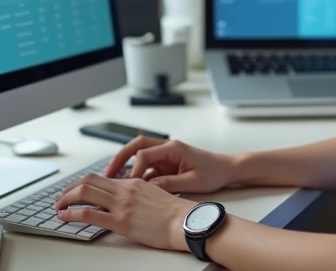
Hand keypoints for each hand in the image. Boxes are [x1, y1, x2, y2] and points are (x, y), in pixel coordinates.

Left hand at [55, 174, 194, 250]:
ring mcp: (121, 205)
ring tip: (58, 207)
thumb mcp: (155, 195)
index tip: (75, 190)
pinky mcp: (120, 221)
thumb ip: (138, 194)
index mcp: (132, 183)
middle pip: (88, 181)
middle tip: (61, 198)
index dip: (82, 183)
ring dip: (66, 199)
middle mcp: (124, 190)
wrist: (185, 222)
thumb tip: (127, 200)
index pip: (100, 178)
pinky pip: (89, 214)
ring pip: (84, 193)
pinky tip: (65, 217)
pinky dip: (72, 214)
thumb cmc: (175, 214)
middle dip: (69, 189)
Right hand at [105, 136, 235, 193]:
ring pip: (139, 156)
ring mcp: (166, 155)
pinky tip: (131, 188)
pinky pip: (147, 167)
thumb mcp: (194, 181)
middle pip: (136, 147)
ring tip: (113, 181)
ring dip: (126, 166)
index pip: (145, 154)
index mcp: (173, 148)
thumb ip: (172, 184)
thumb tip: (150, 187)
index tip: (129, 185)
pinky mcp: (167, 164)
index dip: (134, 169)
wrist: (227, 169)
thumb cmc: (214, 172)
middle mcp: (167, 148)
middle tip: (107, 174)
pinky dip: (138, 175)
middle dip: (120, 158)